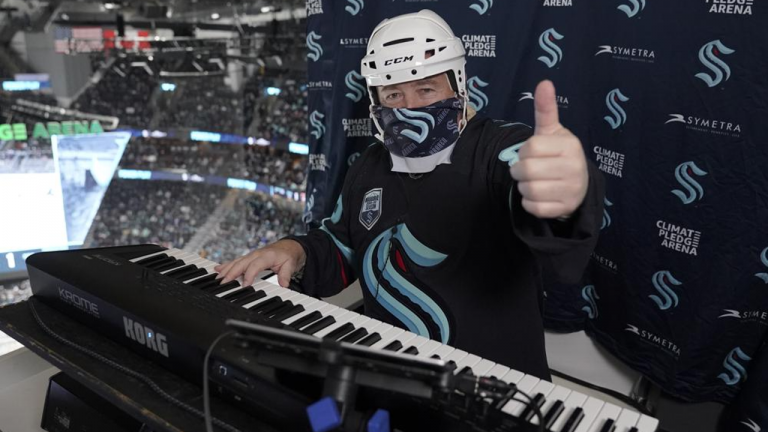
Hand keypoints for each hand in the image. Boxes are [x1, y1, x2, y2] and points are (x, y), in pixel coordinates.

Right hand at [214, 239, 306, 287]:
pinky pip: (235, 261)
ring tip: (217, 278)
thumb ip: (286, 275)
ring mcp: (251, 255)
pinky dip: (226, 265)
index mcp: (266, 256)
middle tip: (223, 283)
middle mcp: (256, 254)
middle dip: (232, 273)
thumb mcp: (290, 265)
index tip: (244, 285)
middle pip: (241, 263)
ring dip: (226, 270)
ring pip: (236, 262)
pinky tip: (217, 269)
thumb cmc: (288, 256)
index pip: (255, 265)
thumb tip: (283, 284)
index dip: (249, 275)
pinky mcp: (248, 258)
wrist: (288, 247)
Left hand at [509, 80, 588, 218]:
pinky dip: (528, 203)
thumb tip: (544, 82)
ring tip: (533, 182)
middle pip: (526, 170)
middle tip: (525, 170)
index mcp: (570, 145)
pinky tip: (538, 196)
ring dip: (523, 187)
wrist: (578, 184)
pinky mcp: (564, 209)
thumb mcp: (552, 132)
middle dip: (519, 171)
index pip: (530, 148)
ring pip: (528, 190)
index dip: (524, 151)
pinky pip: (533, 208)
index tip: (530, 153)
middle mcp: (574, 167)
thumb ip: (546, 110)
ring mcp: (571, 190)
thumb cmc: (559, 155)